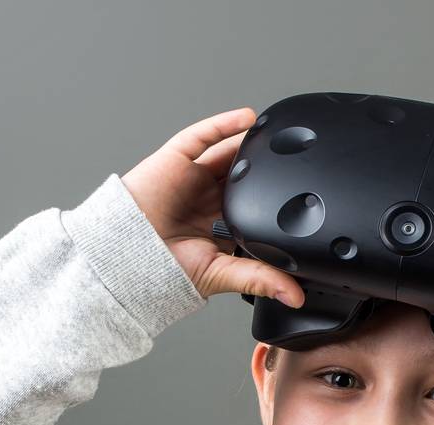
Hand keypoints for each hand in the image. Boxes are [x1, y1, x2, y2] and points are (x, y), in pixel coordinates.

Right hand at [121, 107, 306, 306]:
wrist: (126, 256)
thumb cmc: (163, 269)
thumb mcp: (222, 274)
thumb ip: (260, 278)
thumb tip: (296, 297)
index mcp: (223, 225)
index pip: (257, 205)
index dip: (276, 197)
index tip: (306, 191)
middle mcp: (210, 198)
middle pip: (246, 175)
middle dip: (268, 166)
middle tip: (297, 158)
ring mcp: (194, 177)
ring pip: (228, 152)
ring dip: (252, 143)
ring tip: (279, 134)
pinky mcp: (177, 159)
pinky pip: (203, 136)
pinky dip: (225, 124)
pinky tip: (250, 119)